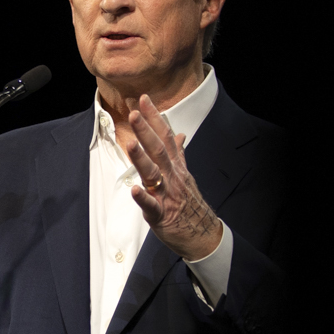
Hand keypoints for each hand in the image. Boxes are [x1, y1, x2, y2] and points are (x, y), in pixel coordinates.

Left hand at [125, 94, 222, 261]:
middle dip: (146, 131)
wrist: (203, 234)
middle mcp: (172, 177)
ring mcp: (167, 195)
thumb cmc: (190, 204)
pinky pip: (152, 206)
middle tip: (134, 113)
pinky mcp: (162, 215)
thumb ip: (179, 154)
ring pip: (154, 174)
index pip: (165, 136)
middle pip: (159, 150)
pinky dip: (143, 198)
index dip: (154, 118)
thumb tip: (179, 134)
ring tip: (130, 143)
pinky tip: (134, 189)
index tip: (143, 99)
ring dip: (142, 159)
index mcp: (175, 167)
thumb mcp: (185, 175)